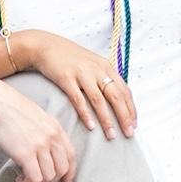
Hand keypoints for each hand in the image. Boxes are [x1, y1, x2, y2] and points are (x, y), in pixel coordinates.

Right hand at [0, 69, 76, 181]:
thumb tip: (43, 151)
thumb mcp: (36, 116)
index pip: (71, 156)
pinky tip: (19, 178)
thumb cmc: (7, 107)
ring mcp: (40, 145)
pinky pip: (34, 178)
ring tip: (25, 178)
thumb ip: (44, 132)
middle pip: (62, 169)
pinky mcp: (25, 154)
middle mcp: (51, 137)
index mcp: (55, 127)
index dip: (70, 173)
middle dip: (51, 180)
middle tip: (37, 180)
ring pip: (49, 177)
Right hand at [16, 30, 135, 139]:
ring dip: (107, 119)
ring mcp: (82, 74)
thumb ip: (105, 78)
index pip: (124, 90)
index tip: (134, 125)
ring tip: (111, 135)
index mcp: (106, 67)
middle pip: (116, 96)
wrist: (46, 46)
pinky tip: (91, 126)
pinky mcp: (66, 78)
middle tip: (129, 134)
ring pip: (99, 100)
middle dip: (124, 117)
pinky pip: (78, 99)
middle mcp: (97, 69)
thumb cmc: (70, 58)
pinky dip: (86, 114)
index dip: (131, 109)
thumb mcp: (93, 64)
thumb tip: (117, 99)